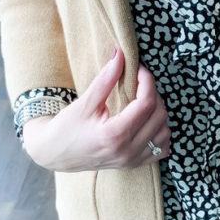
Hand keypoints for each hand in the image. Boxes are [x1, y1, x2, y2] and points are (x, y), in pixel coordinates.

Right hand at [21, 49, 170, 171]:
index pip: (146, 104)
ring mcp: (132, 161)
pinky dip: (160, 133)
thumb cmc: (66, 128)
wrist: (54, 154)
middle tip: (140, 83)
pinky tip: (147, 121)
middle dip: (154, 94)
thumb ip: (105, 80)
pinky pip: (161, 149)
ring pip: (164, 133)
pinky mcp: (134, 164)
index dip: (147, 82)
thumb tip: (120, 55)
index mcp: (114, 135)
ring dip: (159, 113)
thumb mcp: (84, 103)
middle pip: (159, 116)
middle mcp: (127, 151)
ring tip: (143, 101)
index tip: (140, 70)